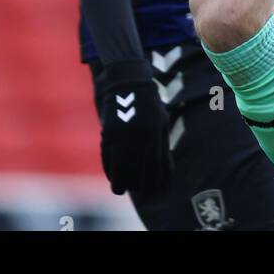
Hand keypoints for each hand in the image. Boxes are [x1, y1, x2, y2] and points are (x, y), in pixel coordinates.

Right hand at [97, 60, 173, 195]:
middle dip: (136, 185)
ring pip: (119, 168)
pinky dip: (109, 170)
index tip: (150, 190)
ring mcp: (121, 135)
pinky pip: (107, 158)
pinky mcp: (107, 133)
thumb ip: (163, 147)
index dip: (152, 183)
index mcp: (154, 133)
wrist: (128, 82)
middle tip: (135, 189)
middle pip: (136, 171)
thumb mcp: (161, 122)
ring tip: (120, 189)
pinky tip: (112, 175)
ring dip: (119, 183)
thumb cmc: (150, 105)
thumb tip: (167, 175)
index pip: (153, 167)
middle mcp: (138, 136)